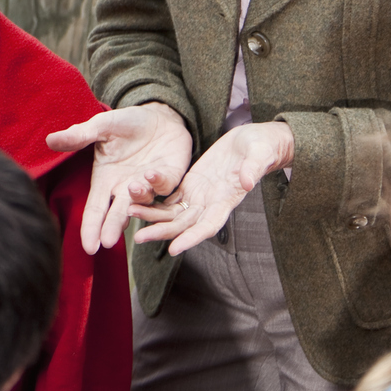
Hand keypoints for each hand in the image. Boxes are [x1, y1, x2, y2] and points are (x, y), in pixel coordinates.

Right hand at [47, 103, 193, 253]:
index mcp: (105, 181)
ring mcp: (148, 186)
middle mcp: (125, 189)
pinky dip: (158, 182)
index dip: (91, 228)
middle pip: (117, 214)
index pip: (95, 209)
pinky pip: (164, 186)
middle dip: (112, 228)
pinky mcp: (169, 178)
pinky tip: (150, 173)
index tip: (89, 247)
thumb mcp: (101, 126)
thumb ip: (79, 135)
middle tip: (108, 241)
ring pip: (143, 202)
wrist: (159, 116)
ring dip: (137, 199)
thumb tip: (50, 140)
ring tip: (131, 190)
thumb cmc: (127, 123)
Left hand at [128, 120, 293, 256]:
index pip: (209, 226)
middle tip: (139, 238)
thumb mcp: (259, 154)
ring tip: (129, 214)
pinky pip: (170, 198)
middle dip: (162, 232)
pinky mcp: (191, 184)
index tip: (174, 249)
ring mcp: (200, 195)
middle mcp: (211, 203)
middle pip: (184, 224)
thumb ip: (253, 168)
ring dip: (152, 217)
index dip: (192, 238)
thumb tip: (247, 182)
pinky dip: (154, 202)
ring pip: (173, 213)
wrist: (255, 142)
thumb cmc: (262, 147)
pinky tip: (135, 201)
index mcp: (228, 199)